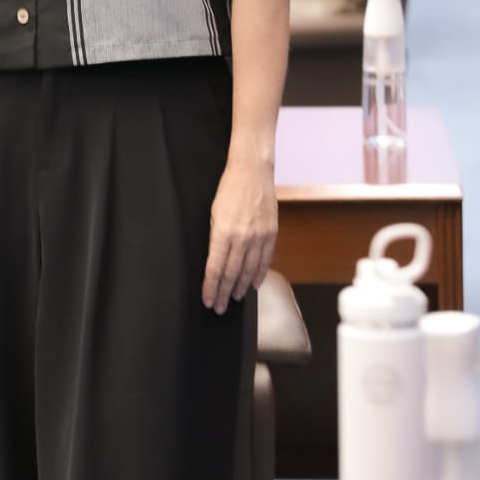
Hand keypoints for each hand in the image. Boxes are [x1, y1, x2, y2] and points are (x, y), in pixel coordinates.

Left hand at [202, 156, 276, 314]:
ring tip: (234, 299)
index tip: (208, 300)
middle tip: (219, 307)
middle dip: (224, 293)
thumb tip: (215, 261)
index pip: (215, 268)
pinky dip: (259, 274)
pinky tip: (253, 285)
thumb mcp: (213, 213)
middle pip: (232, 274)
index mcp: (223, 232)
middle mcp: (242, 238)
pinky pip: (265, 260)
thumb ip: (215, 238)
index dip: (211, 287)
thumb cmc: (228, 189)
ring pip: (249, 271)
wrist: (252, 172)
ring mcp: (259, 237)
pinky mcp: (271, 233)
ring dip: (241, 288)